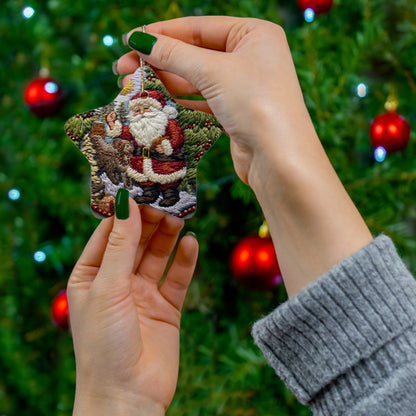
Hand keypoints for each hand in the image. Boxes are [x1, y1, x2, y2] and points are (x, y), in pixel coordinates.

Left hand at [67, 199, 197, 414]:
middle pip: (136, 241)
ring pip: (158, 255)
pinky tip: (191, 243)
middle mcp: (117, 282)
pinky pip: (177, 277)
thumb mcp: (108, 287)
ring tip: (180, 215)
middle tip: (166, 198)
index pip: (108, 233)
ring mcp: (143, 294)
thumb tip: (124, 202)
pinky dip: (185, 260)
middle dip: (150, 220)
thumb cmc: (104, 344)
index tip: (139, 187)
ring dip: (168, 236)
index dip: (123, 211)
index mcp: (91, 276)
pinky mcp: (166, 307)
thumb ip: (120, 245)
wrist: (128, 396)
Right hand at [116, 16, 309, 184]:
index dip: (162, 33)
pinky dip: (180, 99)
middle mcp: (251, 56)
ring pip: (197, 78)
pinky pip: (202, 99)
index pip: (199, 27)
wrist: (279, 159)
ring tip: (133, 85)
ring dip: (165, 81)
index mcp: (254, 34)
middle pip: (195, 52)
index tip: (130, 40)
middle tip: (123, 68)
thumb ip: (175, 54)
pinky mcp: (236, 111)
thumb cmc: (256, 104)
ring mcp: (244, 86)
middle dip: (159, 60)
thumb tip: (139, 40)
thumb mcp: (213, 72)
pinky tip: (157, 101)